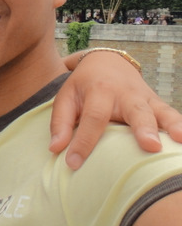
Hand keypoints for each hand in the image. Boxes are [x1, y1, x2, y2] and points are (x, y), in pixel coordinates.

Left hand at [51, 50, 181, 168]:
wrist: (107, 62)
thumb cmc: (83, 86)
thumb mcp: (65, 97)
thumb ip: (60, 123)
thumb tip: (56, 149)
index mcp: (99, 91)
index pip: (93, 118)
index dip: (84, 142)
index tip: (74, 163)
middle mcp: (126, 94)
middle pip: (136, 111)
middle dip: (143, 129)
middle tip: (150, 147)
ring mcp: (146, 99)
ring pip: (162, 112)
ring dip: (172, 126)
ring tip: (180, 140)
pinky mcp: (158, 104)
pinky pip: (172, 114)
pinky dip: (180, 126)